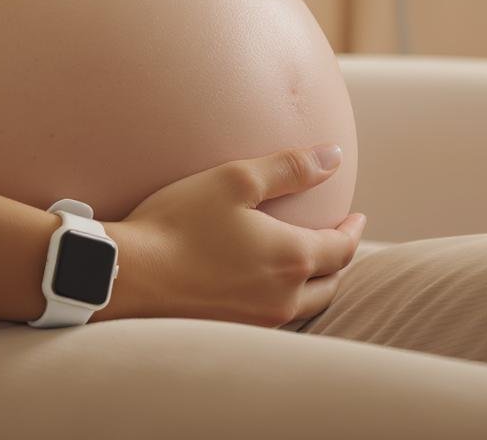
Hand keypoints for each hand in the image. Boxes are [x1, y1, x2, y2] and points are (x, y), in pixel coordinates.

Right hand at [93, 143, 366, 327]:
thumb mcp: (235, 180)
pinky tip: (269, 286)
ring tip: (310, 265)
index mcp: (292, 258)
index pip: (341, 249)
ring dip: (316, 284)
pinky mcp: (232, 329)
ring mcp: (258, 320)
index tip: (356, 217)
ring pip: (305, 306)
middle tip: (339, 241)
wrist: (129, 275)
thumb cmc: (180, 222)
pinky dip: (287, 299)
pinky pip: (276, 317)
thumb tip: (333, 156)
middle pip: (330, 283)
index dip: (353, 231)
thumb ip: (289, 168)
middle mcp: (283, 297)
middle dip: (340, 260)